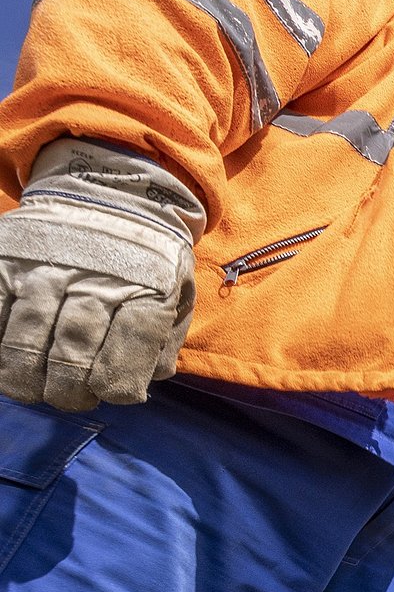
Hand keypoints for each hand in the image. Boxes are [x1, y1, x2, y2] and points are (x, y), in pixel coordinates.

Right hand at [0, 139, 203, 411]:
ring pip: (25, 337)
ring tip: (31, 387)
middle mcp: (95, 277)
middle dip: (66, 390)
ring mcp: (45, 267)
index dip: (116, 382)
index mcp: (146, 286)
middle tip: (67, 397)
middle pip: (72, 349)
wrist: (113, 193)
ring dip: (24, 376)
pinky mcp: (5, 258)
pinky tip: (3, 356)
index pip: (129, 344)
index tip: (108, 393)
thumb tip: (147, 381)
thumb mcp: (177, 291)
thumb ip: (164, 339)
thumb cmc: (147, 260)